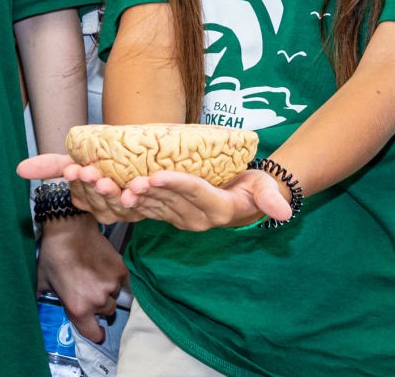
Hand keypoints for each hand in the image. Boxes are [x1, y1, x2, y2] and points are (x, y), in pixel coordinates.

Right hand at [16, 153, 137, 225]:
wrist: (145, 153)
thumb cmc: (106, 158)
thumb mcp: (78, 159)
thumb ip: (51, 165)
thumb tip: (18, 169)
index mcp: (89, 199)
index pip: (80, 194)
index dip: (76, 183)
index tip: (72, 169)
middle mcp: (107, 208)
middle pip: (98, 200)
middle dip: (92, 187)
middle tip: (88, 172)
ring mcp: (128, 210)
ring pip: (119, 205)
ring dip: (112, 194)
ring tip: (107, 180)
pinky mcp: (149, 207)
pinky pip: (145, 204)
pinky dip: (140, 195)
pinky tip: (138, 186)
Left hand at [36, 219, 126, 343]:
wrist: (70, 229)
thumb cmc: (53, 256)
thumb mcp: (43, 283)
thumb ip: (44, 298)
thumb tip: (36, 305)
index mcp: (79, 309)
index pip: (95, 335)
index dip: (96, 333)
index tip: (96, 328)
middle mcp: (98, 300)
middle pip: (107, 312)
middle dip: (99, 304)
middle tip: (89, 290)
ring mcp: (112, 284)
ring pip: (115, 295)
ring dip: (108, 289)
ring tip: (96, 275)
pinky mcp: (121, 269)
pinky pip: (122, 280)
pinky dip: (114, 276)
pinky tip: (104, 266)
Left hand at [112, 167, 290, 231]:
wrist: (244, 200)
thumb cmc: (254, 187)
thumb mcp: (266, 189)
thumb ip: (271, 199)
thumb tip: (286, 212)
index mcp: (217, 209)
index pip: (195, 193)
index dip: (176, 184)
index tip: (157, 175)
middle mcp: (196, 218)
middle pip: (168, 201)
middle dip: (145, 191)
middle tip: (126, 182)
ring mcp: (179, 219)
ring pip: (152, 206)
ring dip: (130, 197)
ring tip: (113, 186)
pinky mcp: (168, 215)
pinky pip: (145, 209)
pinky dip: (126, 200)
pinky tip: (109, 191)